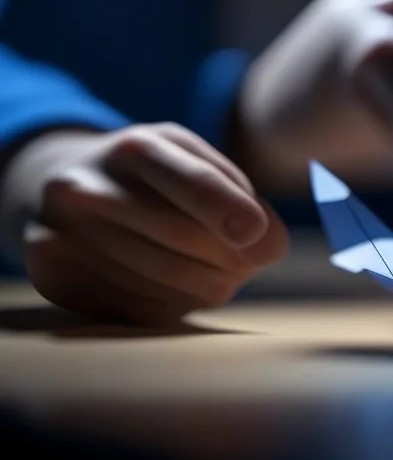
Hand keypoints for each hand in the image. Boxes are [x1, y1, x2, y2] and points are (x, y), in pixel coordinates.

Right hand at [3, 123, 287, 324]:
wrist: (60, 184)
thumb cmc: (148, 173)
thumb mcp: (187, 157)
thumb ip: (234, 191)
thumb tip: (269, 246)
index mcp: (135, 148)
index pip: (196, 184)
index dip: (234, 213)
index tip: (266, 241)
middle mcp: (89, 189)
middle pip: (188, 240)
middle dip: (236, 257)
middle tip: (250, 260)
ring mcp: (63, 235)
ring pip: (171, 283)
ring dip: (212, 283)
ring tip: (212, 268)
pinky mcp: (55, 278)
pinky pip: (143, 311)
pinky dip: (177, 303)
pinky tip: (173, 283)